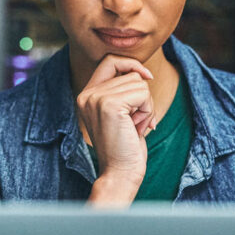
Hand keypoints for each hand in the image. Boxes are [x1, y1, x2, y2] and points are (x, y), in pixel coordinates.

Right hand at [76, 55, 157, 204]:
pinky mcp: (109, 105)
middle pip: (130, 73)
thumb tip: (143, 72)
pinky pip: (143, 93)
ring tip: (135, 126)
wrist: (120, 173)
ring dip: (146, 106)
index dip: (131, 64)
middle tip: (135, 122)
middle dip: (142, 97)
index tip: (147, 78)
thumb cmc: (125, 146)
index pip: (110, 61)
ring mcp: (96, 98)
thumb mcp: (122, 114)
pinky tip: (138, 128)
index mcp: (86, 95)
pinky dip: (147, 111)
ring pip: (139, 83)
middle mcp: (88, 94)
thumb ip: (124, 91)